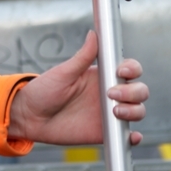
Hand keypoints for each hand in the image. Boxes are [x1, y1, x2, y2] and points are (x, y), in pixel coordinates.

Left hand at [7, 30, 147, 145]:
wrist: (30, 117)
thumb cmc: (44, 91)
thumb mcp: (64, 72)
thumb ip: (83, 56)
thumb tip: (94, 34)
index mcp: (101, 76)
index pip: (129, 69)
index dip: (132, 69)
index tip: (121, 72)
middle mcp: (109, 93)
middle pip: (139, 90)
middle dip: (134, 92)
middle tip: (111, 94)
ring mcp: (109, 113)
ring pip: (138, 110)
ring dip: (135, 111)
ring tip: (115, 111)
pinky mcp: (105, 131)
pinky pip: (127, 136)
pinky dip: (133, 136)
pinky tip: (130, 135)